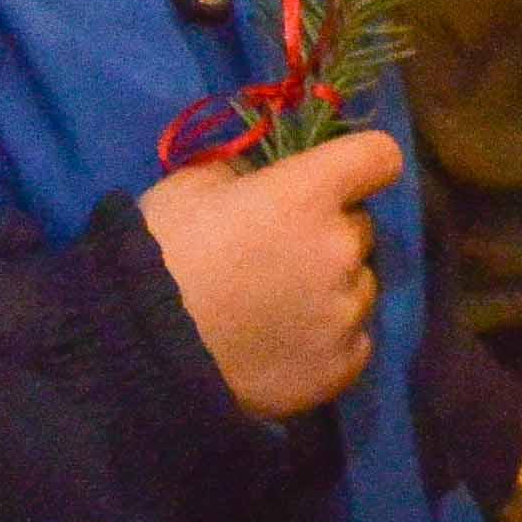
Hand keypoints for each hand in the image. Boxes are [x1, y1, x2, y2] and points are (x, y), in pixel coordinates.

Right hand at [136, 126, 401, 418]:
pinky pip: (354, 340)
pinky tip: (284, 346)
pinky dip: (328, 340)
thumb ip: (246, 175)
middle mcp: (342, 248)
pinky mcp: (343, 364)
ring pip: (360, 286)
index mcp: (309, 193)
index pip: (379, 157)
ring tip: (277, 310)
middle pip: (361, 228)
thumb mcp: (191, 186)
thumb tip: (264, 183)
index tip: (338, 179)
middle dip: (330, 234)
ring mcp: (347, 311)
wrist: (142, 350)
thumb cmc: (160, 254)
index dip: (361, 164)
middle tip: (281, 255)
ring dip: (332, 289)